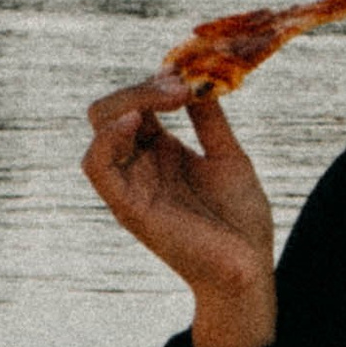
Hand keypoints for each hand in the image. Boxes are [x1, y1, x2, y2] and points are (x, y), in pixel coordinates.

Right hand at [82, 79, 276, 346]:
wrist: (248, 270)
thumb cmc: (239, 220)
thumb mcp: (227, 156)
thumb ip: (208, 118)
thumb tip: (195, 77)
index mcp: (158, 151)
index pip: (137, 102)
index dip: (157, 82)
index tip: (189, 76)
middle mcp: (138, 165)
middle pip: (112, 109)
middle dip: (142, 87)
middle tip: (180, 86)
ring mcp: (130, 185)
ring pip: (101, 128)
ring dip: (129, 102)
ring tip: (167, 98)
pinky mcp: (128, 206)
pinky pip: (97, 166)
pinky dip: (108, 138)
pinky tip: (136, 122)